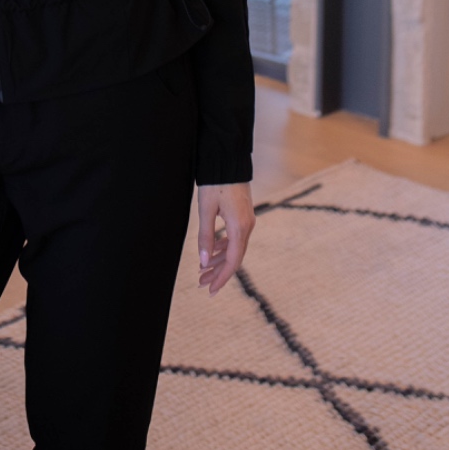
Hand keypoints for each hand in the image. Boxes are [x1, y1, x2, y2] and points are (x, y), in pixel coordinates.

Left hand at [197, 181, 254, 296]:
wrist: (228, 159)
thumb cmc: (215, 182)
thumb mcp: (206, 209)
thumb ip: (206, 236)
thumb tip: (204, 262)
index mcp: (240, 228)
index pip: (232, 262)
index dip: (221, 278)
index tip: (210, 290)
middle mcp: (247, 226)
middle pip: (234, 257)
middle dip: (217, 272)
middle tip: (201, 284)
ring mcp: (247, 220)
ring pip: (234, 248)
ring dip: (219, 260)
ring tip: (202, 271)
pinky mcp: (243, 215)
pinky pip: (235, 237)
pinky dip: (223, 247)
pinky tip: (213, 251)